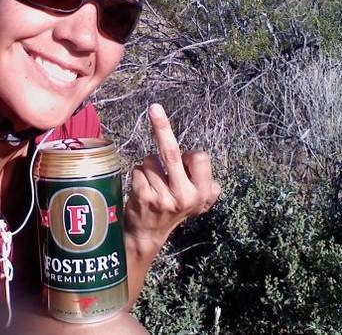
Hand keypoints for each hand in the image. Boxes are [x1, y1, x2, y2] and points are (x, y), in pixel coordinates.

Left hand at [124, 103, 219, 248]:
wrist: (148, 235)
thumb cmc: (173, 208)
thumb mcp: (197, 198)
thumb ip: (200, 178)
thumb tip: (194, 157)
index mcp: (204, 193)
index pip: (199, 157)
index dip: (190, 156)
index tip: (186, 161)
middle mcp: (186, 197)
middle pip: (173, 152)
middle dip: (162, 127)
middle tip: (154, 107)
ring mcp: (164, 197)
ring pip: (150, 160)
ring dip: (148, 167)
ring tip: (152, 186)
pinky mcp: (144, 197)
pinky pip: (138, 169)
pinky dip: (138, 174)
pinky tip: (141, 190)